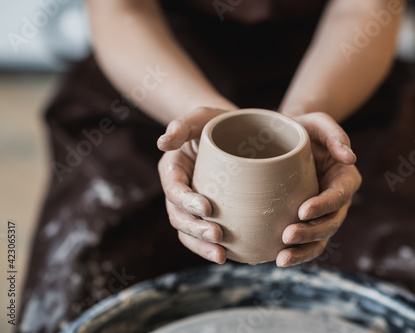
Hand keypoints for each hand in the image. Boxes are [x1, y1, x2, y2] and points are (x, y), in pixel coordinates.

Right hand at [157, 107, 229, 263]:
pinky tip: (230, 256)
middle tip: (218, 236)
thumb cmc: (215, 122)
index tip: (208, 208)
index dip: (186, 201)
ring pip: (188, 232)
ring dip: (201, 246)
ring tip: (222, 256)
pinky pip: (202, 236)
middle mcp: (179, 190)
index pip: (174, 189)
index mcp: (173, 169)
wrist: (233, 133)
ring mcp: (191, 205)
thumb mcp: (201, 117)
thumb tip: (162, 141)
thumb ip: (183, 125)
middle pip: (178, 216)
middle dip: (196, 229)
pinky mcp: (207, 215)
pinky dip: (211, 248)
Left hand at [276, 112, 361, 266]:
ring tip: (281, 259)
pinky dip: (293, 253)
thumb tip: (350, 158)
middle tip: (287, 235)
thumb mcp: (318, 122)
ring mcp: (322, 214)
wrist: (284, 138)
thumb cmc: (303, 128)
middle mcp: (336, 200)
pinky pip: (304, 243)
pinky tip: (272, 259)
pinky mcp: (305, 221)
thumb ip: (335, 134)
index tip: (302, 210)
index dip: (324, 205)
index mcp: (344, 177)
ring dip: (302, 251)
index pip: (339, 195)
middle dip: (311, 233)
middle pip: (330, 223)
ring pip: (319, 240)